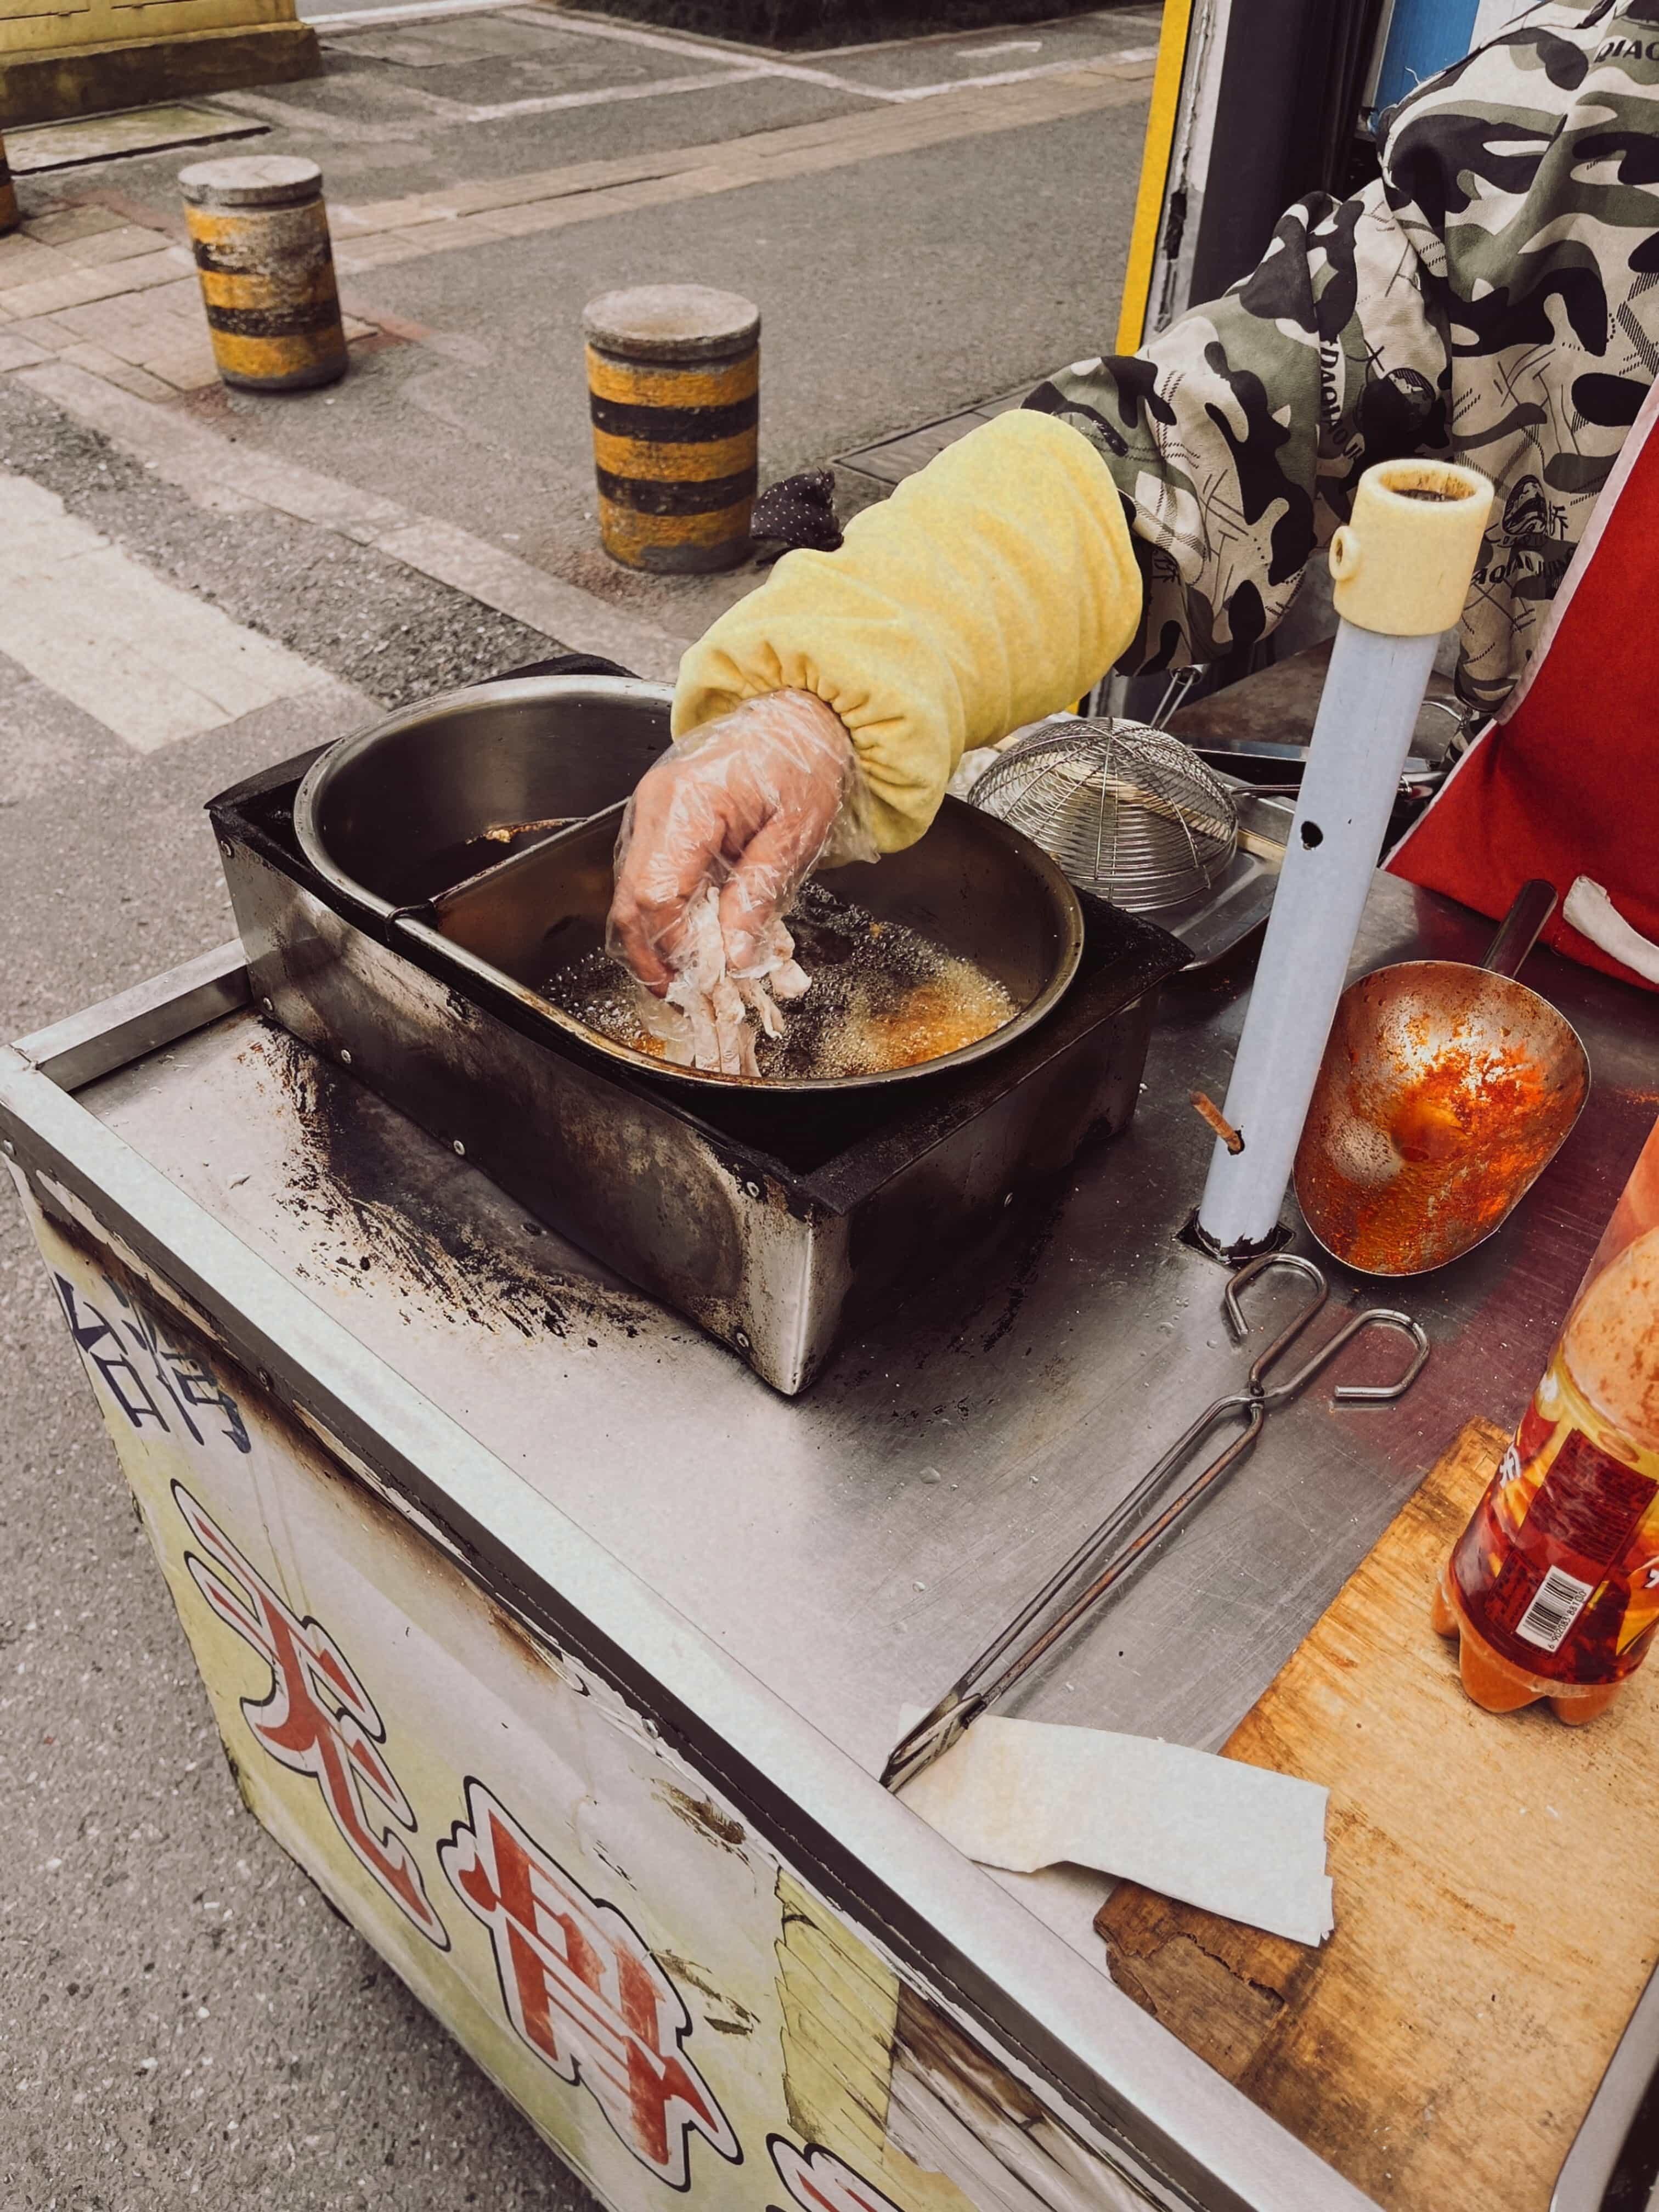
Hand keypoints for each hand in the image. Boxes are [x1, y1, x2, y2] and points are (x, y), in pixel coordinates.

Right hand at [607, 690, 855, 990]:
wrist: (798, 713)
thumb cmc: (802, 761)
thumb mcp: (795, 836)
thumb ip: (758, 898)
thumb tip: (733, 958)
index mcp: (689, 804)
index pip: (658, 895)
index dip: (676, 947)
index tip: (705, 978)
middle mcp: (656, 806)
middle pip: (630, 898)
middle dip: (652, 954)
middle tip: (682, 993)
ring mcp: (651, 811)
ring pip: (631, 892)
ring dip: (656, 939)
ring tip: (689, 974)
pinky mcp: (659, 819)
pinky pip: (648, 876)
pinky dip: (667, 913)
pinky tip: (695, 937)